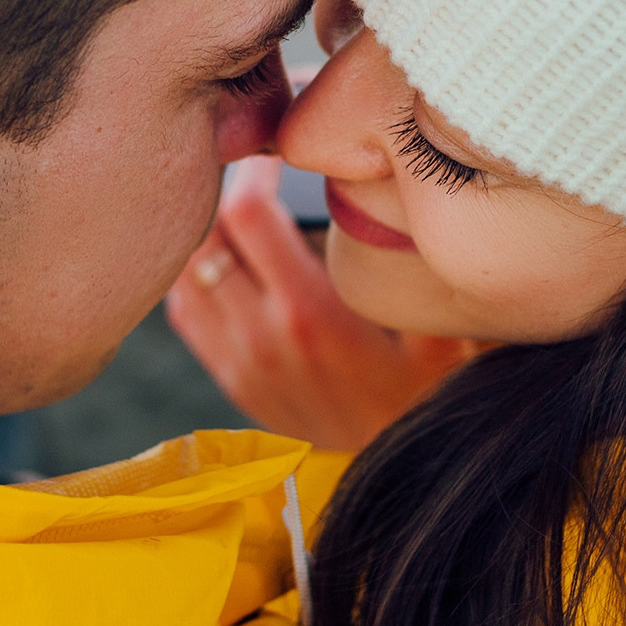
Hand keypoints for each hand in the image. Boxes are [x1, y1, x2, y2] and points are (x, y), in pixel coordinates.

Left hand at [167, 157, 485, 452]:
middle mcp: (260, 337)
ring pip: (185, 272)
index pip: (245, 214)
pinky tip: (220, 254)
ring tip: (232, 201)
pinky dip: (192, 274)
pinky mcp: (230, 379)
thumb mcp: (440, 334)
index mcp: (308, 315)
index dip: (253, 169)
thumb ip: (419, 272)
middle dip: (224, 188)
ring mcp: (237, 361)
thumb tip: (416, 198)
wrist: (398, 477)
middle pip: (206, 235)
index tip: (277, 147)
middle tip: (249, 161)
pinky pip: (185, 311)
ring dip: (203, 231)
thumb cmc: (427, 397)